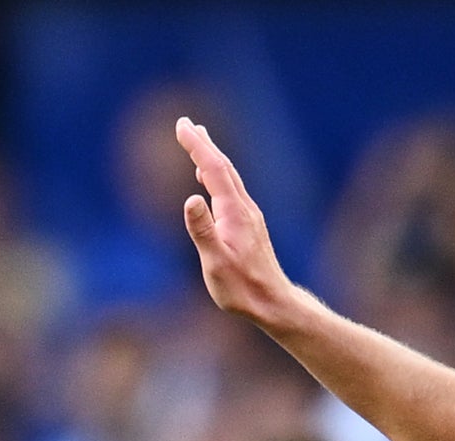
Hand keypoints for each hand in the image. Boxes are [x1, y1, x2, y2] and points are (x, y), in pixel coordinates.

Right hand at [177, 117, 293, 325]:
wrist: (272, 302)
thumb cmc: (242, 288)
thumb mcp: (215, 262)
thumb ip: (202, 230)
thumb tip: (189, 198)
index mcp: (234, 213)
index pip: (214, 169)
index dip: (198, 146)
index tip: (182, 126)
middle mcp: (244, 209)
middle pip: (224, 167)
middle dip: (204, 144)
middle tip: (186, 124)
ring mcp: (249, 216)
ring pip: (229, 178)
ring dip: (212, 157)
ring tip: (199, 142)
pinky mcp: (249, 226)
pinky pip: (231, 191)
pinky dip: (218, 177)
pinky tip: (209, 182)